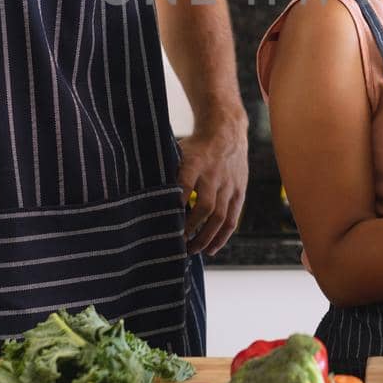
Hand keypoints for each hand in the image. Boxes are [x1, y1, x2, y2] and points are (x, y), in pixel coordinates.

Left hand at [177, 111, 248, 254]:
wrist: (226, 132)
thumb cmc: (195, 147)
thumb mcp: (178, 151)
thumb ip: (167, 172)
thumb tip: (143, 195)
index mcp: (195, 163)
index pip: (185, 185)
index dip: (176, 204)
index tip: (165, 222)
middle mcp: (214, 175)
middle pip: (204, 207)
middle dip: (190, 228)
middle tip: (177, 244)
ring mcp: (229, 185)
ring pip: (219, 217)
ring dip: (205, 238)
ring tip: (192, 251)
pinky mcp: (239, 192)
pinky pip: (232, 218)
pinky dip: (222, 237)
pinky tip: (211, 249)